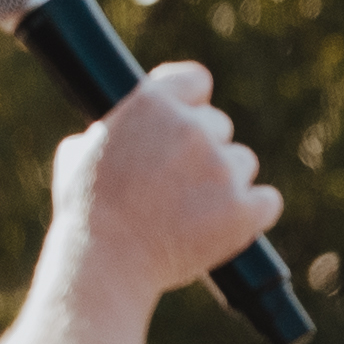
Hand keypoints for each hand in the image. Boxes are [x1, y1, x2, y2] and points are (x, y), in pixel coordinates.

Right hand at [7, 57, 287, 343]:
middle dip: (203, 149)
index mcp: (150, 104)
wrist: (105, 263)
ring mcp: (223, 168)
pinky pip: (266, 201)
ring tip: (190, 212)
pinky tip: (225, 225)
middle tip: (177, 181)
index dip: (190, 99)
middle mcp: (192, 128)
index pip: (194, 79)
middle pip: (219, 125)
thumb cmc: (86, 213)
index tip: (186, 115)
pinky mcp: (246, 208)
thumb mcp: (78, 155)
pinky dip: (250, 213)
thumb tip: (116, 133)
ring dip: (225, 182)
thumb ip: (108, 133)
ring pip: (242, 162)